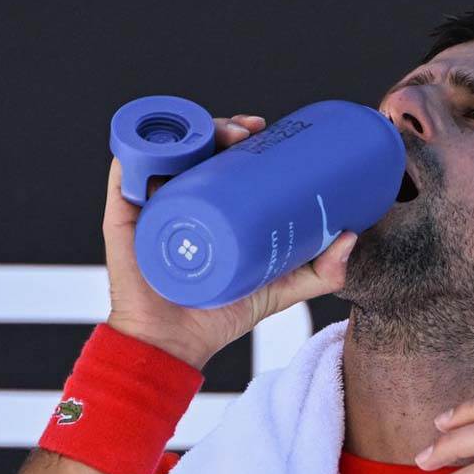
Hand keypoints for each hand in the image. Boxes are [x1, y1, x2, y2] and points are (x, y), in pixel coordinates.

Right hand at [103, 114, 358, 368]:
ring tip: (224, 135)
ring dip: (190, 128)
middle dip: (222, 126)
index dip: (239, 135)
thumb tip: (352, 236)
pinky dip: (139, 146)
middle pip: (195, 146)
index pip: (219, 158)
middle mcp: (177, 199)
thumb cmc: (220, 317)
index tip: (265, 129)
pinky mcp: (121, 216)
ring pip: (165, 150)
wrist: (174, 347)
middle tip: (250, 133)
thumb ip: (320, 271)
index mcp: (206, 207)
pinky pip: (124, 170)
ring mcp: (148, 204)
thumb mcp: (280, 290)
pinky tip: (164, 138)